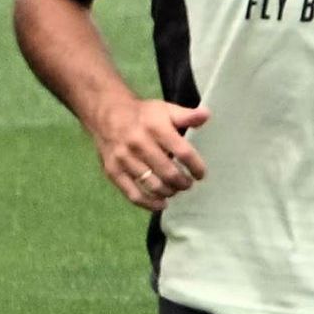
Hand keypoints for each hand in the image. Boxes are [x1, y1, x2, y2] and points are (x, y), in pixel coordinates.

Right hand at [86, 97, 208, 208]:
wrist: (106, 114)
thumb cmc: (143, 115)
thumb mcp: (165, 109)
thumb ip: (187, 115)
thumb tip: (206, 115)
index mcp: (155, 128)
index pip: (183, 152)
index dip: (196, 166)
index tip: (200, 174)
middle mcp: (139, 143)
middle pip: (168, 172)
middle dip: (183, 182)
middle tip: (187, 183)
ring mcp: (124, 159)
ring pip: (152, 185)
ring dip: (169, 191)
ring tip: (175, 189)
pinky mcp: (113, 171)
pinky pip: (132, 193)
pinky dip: (149, 203)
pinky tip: (161, 204)